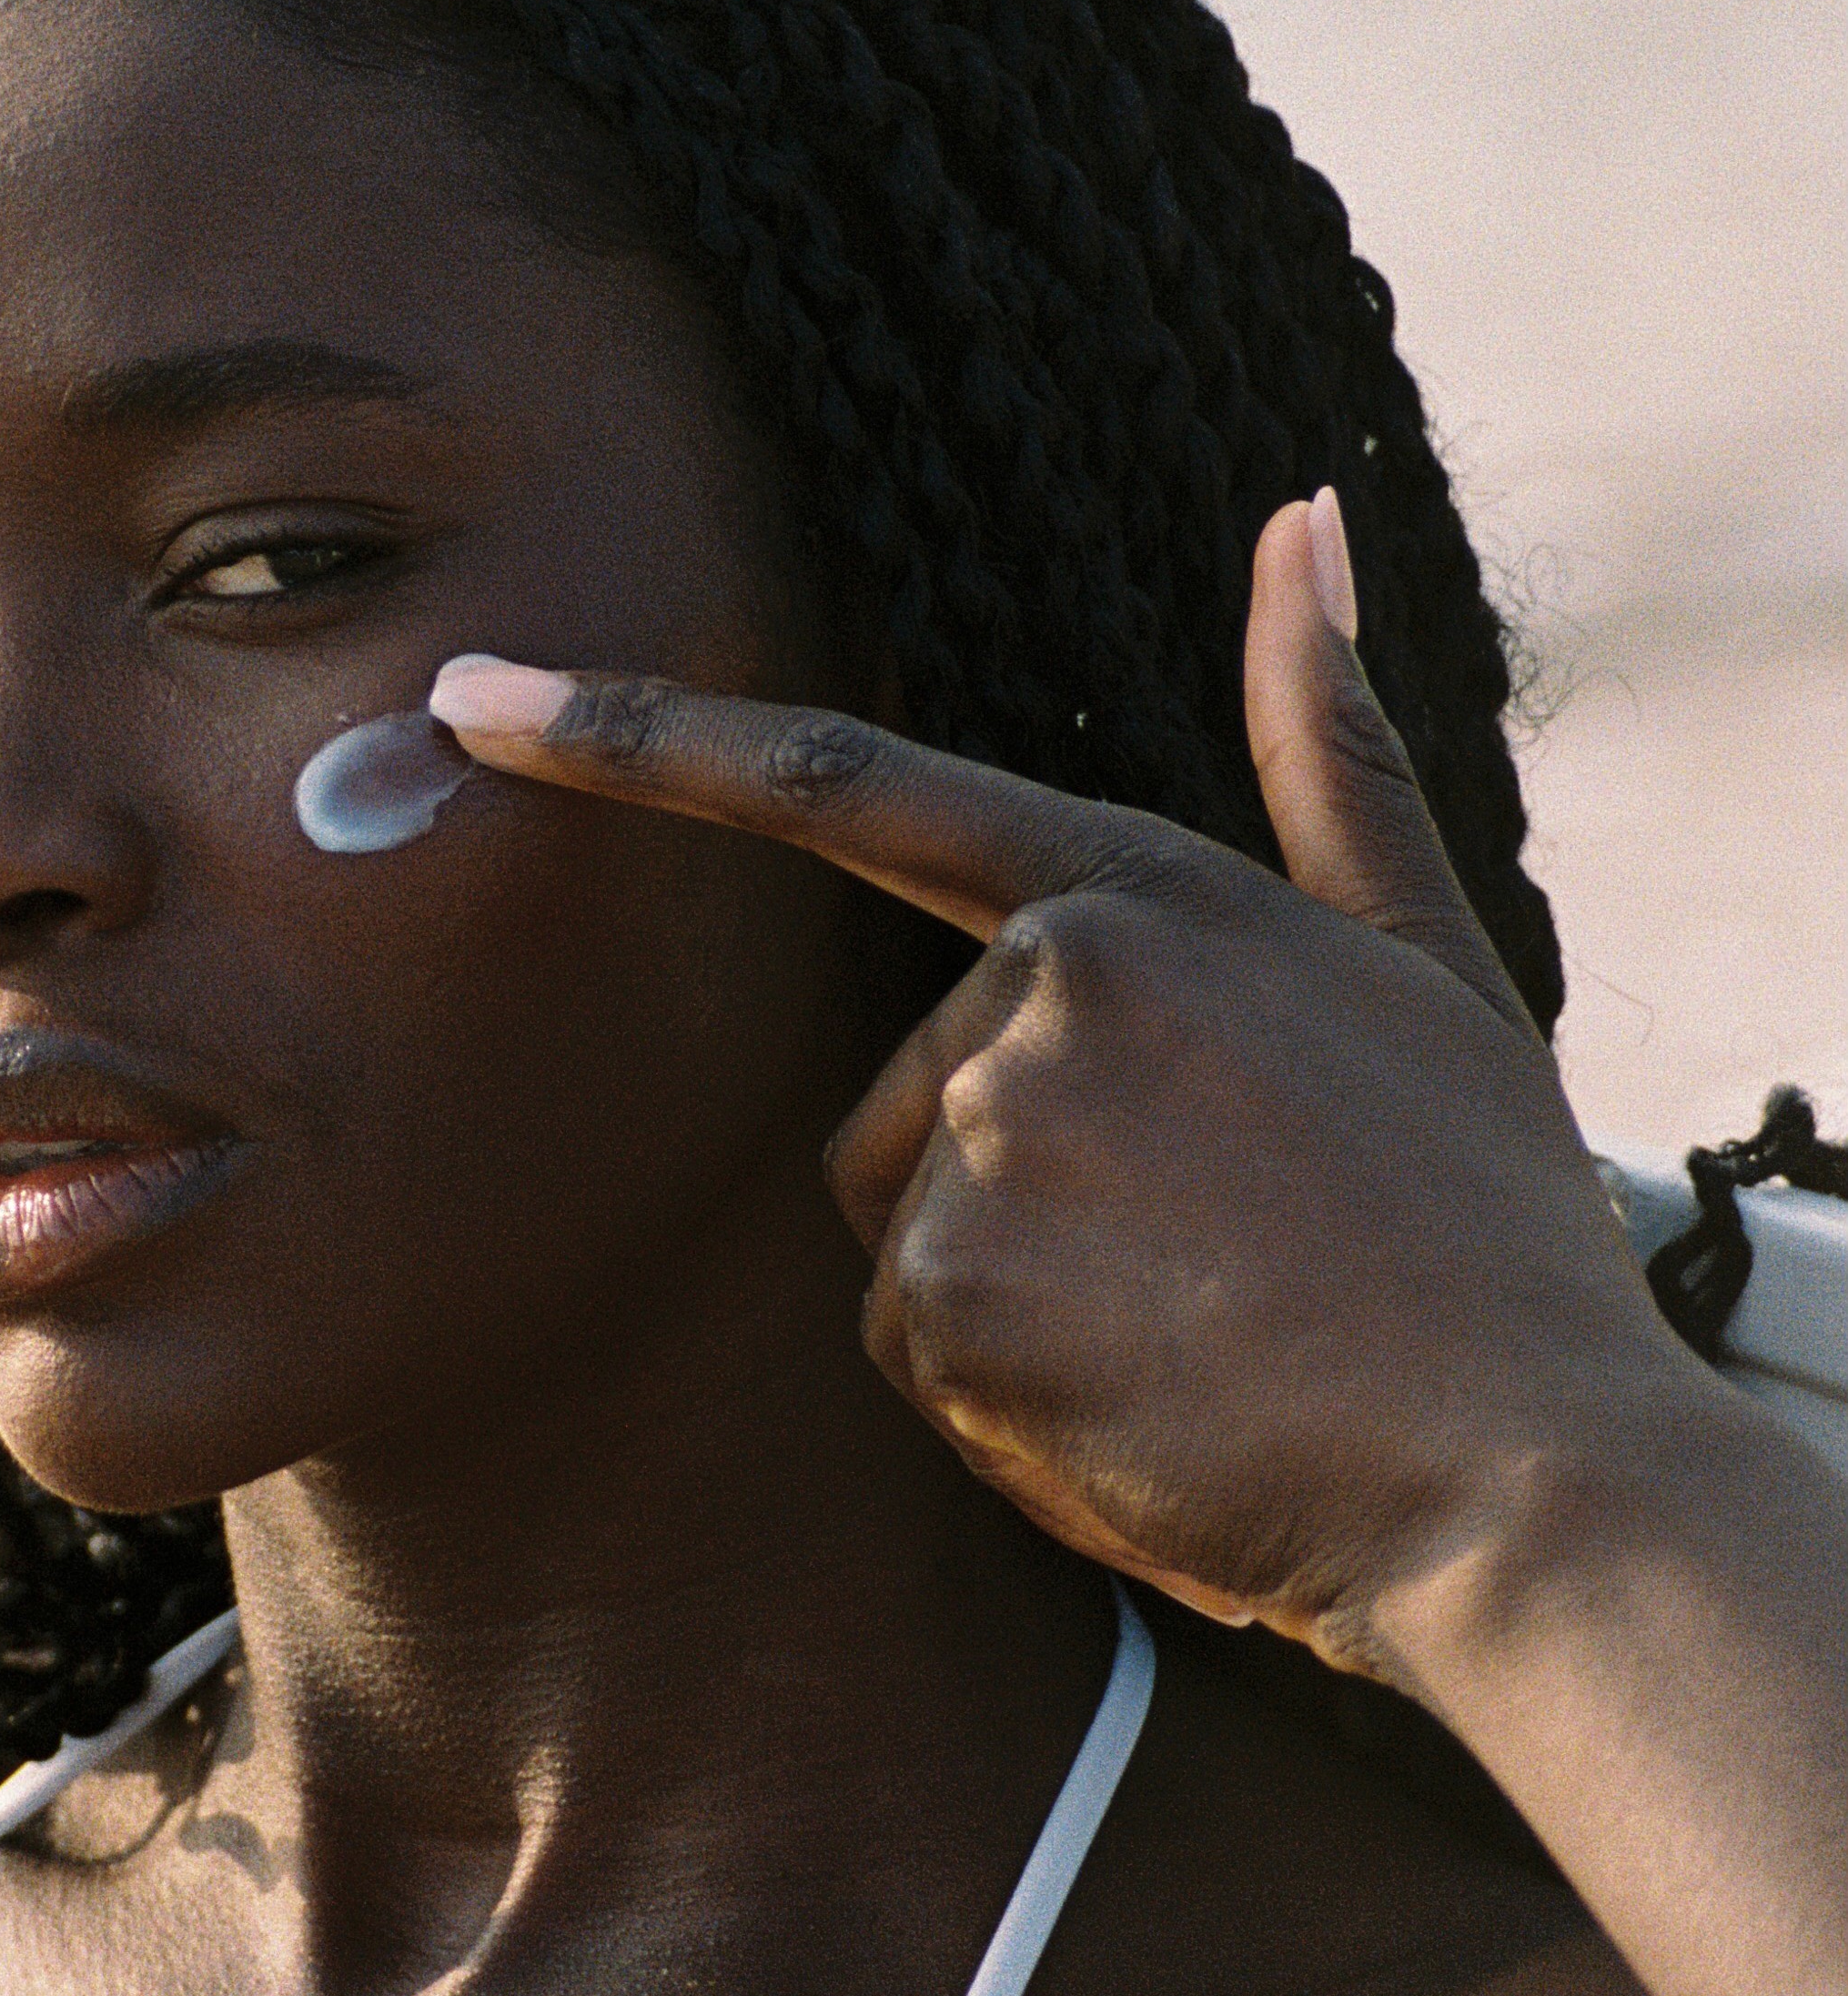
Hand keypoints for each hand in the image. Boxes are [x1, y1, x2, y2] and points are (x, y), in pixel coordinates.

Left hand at [433, 498, 1698, 1675]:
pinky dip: (1011, 1406)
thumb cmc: (1480, 1226)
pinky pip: (916, 1358)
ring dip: (1014, 1301)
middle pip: (899, 1096)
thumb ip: (1324, 742)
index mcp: (1134, 893)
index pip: (835, 786)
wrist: (1526, 1477)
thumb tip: (1302, 518)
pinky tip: (1158, 1415)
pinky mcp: (952, 1304)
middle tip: (1208, 1264)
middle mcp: (1037, 997)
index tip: (469, 703)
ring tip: (1197, 1338)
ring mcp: (984, 1149)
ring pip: (906, 1231)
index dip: (629, 739)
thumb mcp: (1418, 954)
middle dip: (1005, 1189)